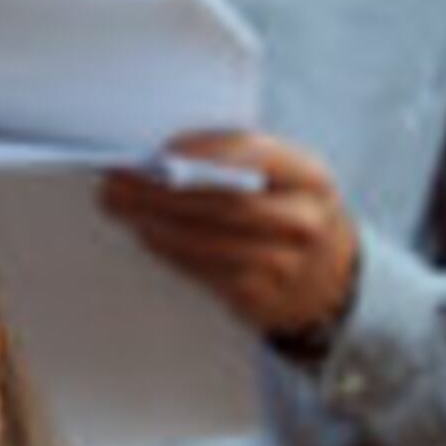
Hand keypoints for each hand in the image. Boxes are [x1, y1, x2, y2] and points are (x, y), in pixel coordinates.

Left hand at [100, 131, 358, 341]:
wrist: (329, 278)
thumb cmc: (287, 210)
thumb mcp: (285, 178)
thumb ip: (237, 160)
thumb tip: (159, 151)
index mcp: (311, 178)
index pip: (255, 154)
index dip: (203, 151)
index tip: (157, 148)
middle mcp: (305, 221)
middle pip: (224, 202)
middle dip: (163, 191)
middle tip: (116, 180)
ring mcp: (287, 265)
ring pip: (208, 241)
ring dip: (155, 222)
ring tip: (119, 206)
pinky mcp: (262, 298)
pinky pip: (206, 271)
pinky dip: (168, 250)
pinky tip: (144, 233)